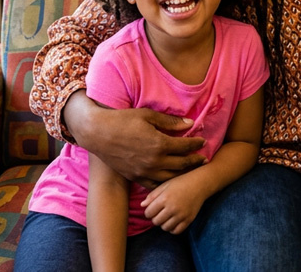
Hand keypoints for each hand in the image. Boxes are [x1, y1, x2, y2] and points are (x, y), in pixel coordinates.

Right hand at [67, 93, 205, 188]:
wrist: (97, 133)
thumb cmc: (122, 120)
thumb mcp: (148, 115)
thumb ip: (170, 122)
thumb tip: (190, 124)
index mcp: (159, 144)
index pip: (185, 146)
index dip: (196, 143)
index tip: (202, 141)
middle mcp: (154, 161)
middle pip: (182, 164)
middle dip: (195, 161)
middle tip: (204, 159)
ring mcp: (144, 171)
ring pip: (171, 178)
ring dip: (183, 174)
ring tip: (191, 170)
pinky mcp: (135, 177)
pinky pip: (155, 184)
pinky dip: (166, 183)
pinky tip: (171, 180)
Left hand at [141, 174, 204, 234]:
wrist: (200, 184)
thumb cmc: (181, 182)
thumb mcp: (165, 185)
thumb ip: (153, 195)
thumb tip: (142, 205)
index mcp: (165, 198)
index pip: (149, 213)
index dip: (148, 212)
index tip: (152, 209)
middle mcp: (172, 208)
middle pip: (156, 221)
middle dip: (155, 218)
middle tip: (159, 213)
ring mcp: (181, 215)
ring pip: (165, 228)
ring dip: (163, 224)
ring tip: (166, 217)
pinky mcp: (189, 220)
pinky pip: (176, 231)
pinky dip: (172, 228)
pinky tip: (173, 221)